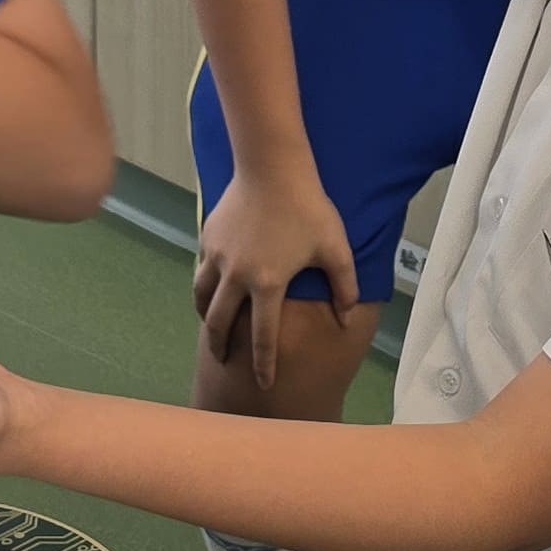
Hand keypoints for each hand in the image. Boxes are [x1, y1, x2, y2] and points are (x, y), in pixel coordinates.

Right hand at [192, 155, 359, 388]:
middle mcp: (236, 276)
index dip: (264, 364)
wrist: (272, 167)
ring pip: (202, 296)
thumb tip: (348, 316)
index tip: (263, 383)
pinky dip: (205, 283)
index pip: (263, 336)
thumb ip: (344, 286)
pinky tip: (212, 285)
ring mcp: (217, 256)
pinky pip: (202, 268)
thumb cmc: (308, 208)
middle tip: (223, 360)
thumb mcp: (335, 248)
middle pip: (220, 323)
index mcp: (268, 284)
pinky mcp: (208, 237)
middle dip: (221, 347)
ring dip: (206, 316)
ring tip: (211, 325)